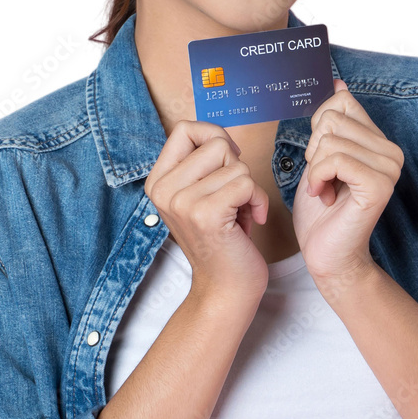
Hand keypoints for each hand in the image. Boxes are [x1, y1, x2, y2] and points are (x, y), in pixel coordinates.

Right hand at [144, 120, 269, 303]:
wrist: (225, 289)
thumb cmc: (223, 239)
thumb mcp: (202, 194)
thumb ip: (203, 164)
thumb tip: (220, 135)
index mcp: (158, 181)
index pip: (184, 129)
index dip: (214, 136)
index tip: (226, 162)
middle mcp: (163, 190)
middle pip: (216, 143)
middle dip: (236, 166)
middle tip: (233, 197)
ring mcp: (182, 202)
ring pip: (236, 165)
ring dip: (249, 189)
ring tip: (239, 213)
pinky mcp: (206, 214)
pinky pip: (247, 183)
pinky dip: (259, 201)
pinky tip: (252, 220)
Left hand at [292, 79, 404, 286]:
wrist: (327, 254)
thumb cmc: (322, 210)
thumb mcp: (320, 156)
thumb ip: (330, 123)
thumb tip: (338, 83)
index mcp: (379, 141)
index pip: (340, 103)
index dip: (318, 130)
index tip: (322, 161)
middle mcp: (391, 151)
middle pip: (330, 120)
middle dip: (314, 151)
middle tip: (324, 180)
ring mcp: (389, 168)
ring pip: (329, 140)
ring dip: (315, 169)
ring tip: (325, 191)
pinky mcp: (379, 185)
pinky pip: (334, 160)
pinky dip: (318, 178)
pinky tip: (324, 196)